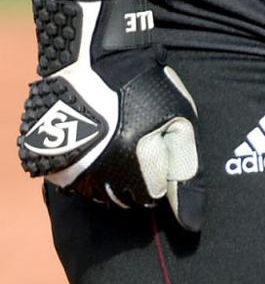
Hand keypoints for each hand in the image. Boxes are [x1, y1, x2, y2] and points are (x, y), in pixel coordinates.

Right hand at [17, 0, 203, 229]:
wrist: (94, 59)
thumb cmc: (146, 87)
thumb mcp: (180, 122)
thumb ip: (187, 173)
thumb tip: (191, 224)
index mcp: (134, 159)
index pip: (155, 195)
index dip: (163, 171)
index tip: (159, 146)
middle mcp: (99, 170)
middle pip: (128, 200)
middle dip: (139, 179)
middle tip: (140, 144)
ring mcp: (72, 168)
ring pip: (102, 196)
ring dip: (114, 178)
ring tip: (120, 142)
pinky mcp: (53, 164)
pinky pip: (78, 185)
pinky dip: (90, 172)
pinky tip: (98, 144)